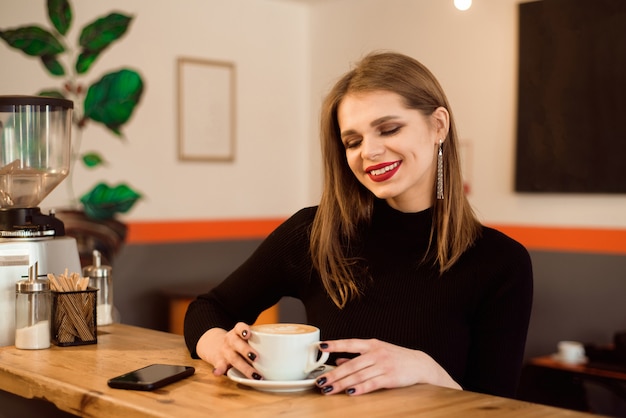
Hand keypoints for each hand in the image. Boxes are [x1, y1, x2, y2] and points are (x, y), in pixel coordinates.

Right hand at [195, 322, 262, 379]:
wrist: (214, 345)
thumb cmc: (238, 343)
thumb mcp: (245, 338)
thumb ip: (260, 340)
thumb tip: (289, 348)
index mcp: (237, 332)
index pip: (239, 327)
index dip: (243, 330)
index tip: (248, 335)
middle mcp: (230, 340)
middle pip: (236, 343)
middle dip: (246, 351)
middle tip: (257, 358)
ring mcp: (224, 351)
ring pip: (233, 358)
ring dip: (243, 367)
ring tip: (253, 374)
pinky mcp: (219, 361)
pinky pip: (219, 365)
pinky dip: (219, 369)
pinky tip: (218, 373)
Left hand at [315, 338, 460, 395]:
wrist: (420, 364)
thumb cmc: (396, 358)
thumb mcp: (377, 352)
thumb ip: (358, 357)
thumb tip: (338, 361)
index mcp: (372, 344)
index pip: (350, 343)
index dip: (335, 345)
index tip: (321, 346)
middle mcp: (376, 353)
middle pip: (351, 364)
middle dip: (334, 374)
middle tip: (320, 381)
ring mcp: (383, 365)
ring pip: (358, 375)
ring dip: (342, 384)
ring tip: (328, 389)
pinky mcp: (390, 378)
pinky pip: (372, 384)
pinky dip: (360, 389)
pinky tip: (350, 393)